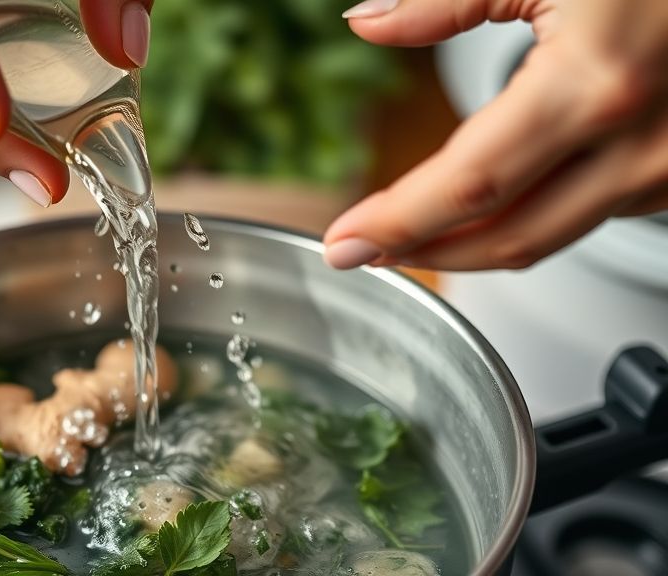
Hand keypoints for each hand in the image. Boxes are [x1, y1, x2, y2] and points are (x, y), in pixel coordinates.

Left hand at [324, 0, 667, 270]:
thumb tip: (366, 23)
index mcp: (595, 86)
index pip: (468, 184)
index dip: (396, 222)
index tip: (344, 244)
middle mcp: (639, 144)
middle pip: (506, 236)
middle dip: (424, 251)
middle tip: (363, 253)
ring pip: (550, 235)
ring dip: (474, 244)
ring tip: (414, 232)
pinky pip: (590, 214)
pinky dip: (530, 219)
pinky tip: (493, 206)